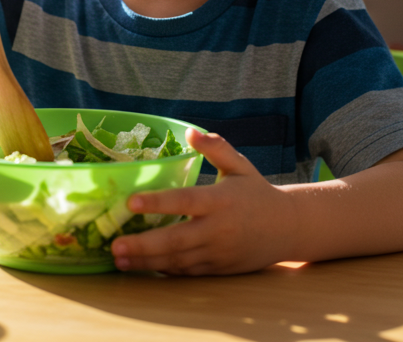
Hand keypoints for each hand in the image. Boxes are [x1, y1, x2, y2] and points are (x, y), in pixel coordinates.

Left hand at [110, 128, 295, 274]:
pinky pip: (187, 271)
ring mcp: (218, 252)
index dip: (158, 202)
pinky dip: (164, 270)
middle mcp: (218, 229)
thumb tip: (190, 131)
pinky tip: (141, 266)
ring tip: (118, 259)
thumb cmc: (257, 193)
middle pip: (176, 239)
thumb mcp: (240, 166)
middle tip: (114, 244)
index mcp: (220, 200)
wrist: (288, 228)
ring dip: (146, 261)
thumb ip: (215, 148)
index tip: (131, 203)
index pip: (185, 201)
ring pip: (178, 260)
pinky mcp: (218, 269)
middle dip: (143, 244)